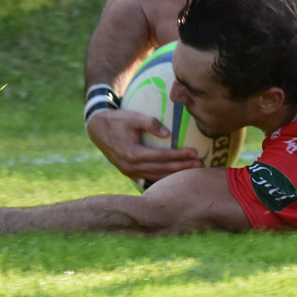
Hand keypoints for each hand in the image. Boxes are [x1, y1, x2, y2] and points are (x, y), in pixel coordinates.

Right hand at [86, 108, 202, 184]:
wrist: (97, 128)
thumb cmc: (117, 120)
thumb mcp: (133, 117)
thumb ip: (151, 123)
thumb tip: (168, 134)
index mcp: (132, 153)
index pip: (161, 156)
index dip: (179, 155)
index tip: (194, 152)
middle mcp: (130, 167)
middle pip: (161, 169)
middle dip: (182, 167)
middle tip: (199, 164)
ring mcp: (129, 172)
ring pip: (156, 177)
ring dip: (174, 174)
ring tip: (192, 171)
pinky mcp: (128, 173)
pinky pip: (148, 179)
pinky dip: (162, 179)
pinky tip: (174, 179)